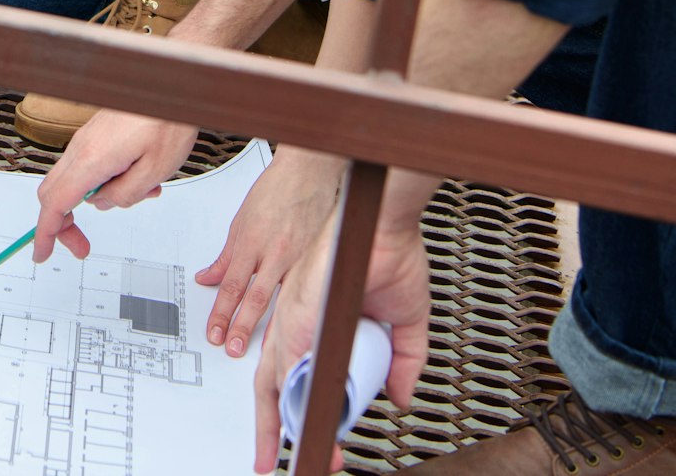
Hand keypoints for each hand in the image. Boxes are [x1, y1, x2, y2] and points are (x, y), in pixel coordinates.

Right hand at [32, 110, 197, 262]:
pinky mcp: (96, 135)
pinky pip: (90, 167)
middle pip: (54, 194)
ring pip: (74, 181)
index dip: (46, 233)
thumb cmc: (168, 121)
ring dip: (98, 199)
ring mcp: (87, 140)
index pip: (55, 204)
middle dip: (64, 224)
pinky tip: (140, 177)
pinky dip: (106, 182)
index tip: (42, 252)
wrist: (171, 86)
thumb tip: (102, 203)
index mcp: (92, 159)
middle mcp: (82, 147)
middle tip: (83, 244)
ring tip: (142, 193)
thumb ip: (125, 195)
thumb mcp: (155, 171)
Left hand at [196, 150, 346, 357]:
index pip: (231, 285)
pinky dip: (294, 312)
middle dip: (240, 327)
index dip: (221, 312)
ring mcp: (297, 258)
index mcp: (251, 242)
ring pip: (280, 299)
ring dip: (268, 327)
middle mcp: (274, 253)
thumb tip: (208, 277)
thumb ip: (226, 256)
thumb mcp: (241, 222)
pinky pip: (301, 291)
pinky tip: (292, 328)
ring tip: (259, 350)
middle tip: (230, 347)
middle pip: (254, 297)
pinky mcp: (314, 260)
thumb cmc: (275, 191)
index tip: (214, 331)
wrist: (309, 174)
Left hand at [251, 206, 433, 474]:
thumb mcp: (402, 323)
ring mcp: (294, 323)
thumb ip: (402, 362)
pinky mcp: (297, 320)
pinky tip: (315, 427)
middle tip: (273, 463)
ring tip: (315, 455)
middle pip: (272, 388)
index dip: (301, 411)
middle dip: (273, 431)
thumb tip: (398, 397)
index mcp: (314, 325)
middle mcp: (297, 326)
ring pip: (278, 386)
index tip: (310, 441)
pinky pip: (292, 370)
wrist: (384, 225)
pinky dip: (301, 401)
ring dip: (293, 425)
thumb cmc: (388, 256)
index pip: (295, 377)